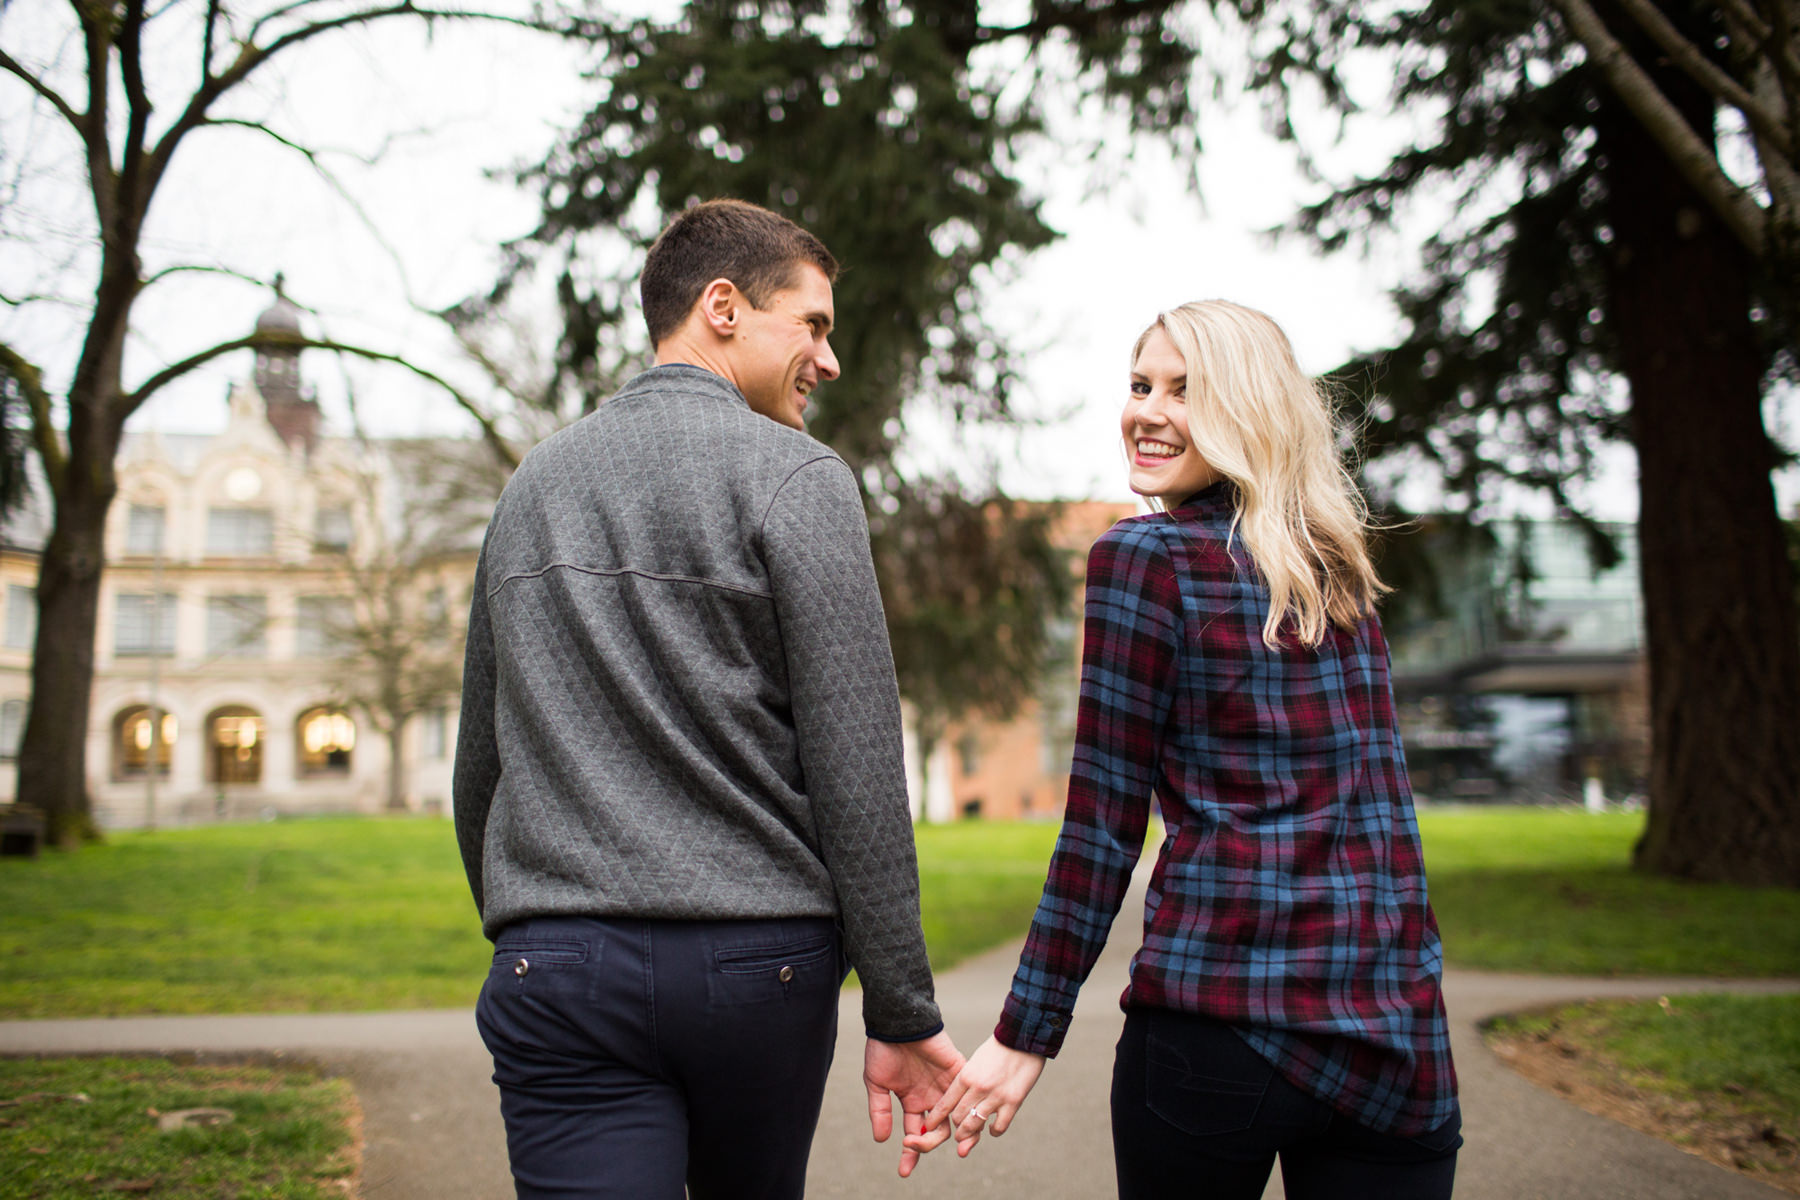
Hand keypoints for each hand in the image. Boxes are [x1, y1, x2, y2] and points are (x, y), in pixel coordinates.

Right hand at [863, 1031, 964, 1177]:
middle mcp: (932, 1097)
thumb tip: (882, 1140)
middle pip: (938, 1132)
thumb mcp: (877, 1083)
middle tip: (912, 1145)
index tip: (903, 1172)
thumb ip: (880, 1111)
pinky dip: (964, 1111)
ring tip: (952, 1147)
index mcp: (913, 1101)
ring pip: (957, 1119)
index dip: (911, 1154)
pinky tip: (959, 1122)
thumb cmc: (884, 1048)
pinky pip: (966, 1095)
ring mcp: (946, 1086)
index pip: (916, 1134)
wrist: (897, 1020)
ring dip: (955, 1136)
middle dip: (927, 1145)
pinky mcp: (958, 1071)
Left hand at [907, 1035, 1046, 1158]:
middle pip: (958, 1118)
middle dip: (956, 1128)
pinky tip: (992, 1128)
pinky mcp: (1013, 1102)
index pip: (945, 1104)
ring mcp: (996, 1096)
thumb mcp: (975, 1062)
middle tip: (957, 1133)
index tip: (930, 1126)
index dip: (936, 1118)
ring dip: (969, 1134)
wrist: (1022, 1039)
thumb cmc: (997, 1049)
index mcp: (966, 1075)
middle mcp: (978, 1087)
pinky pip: (999, 1127)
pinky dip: (994, 1131)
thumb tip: (958, 1100)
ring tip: (968, 1135)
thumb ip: (966, 1081)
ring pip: (975, 1125)